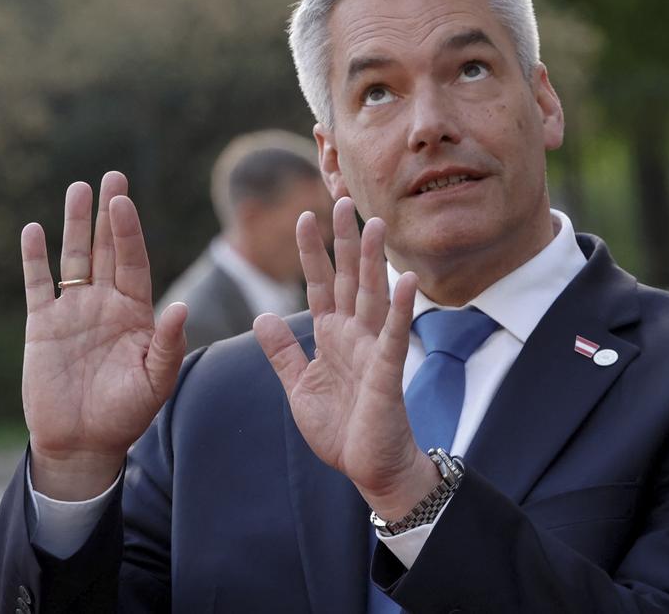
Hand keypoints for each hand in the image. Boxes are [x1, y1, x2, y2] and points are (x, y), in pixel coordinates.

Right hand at [22, 172, 186, 499]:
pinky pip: (38, 285)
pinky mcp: (43, 326)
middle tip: (112, 175)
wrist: (85, 442)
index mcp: (138, 312)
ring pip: (74, 258)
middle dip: (108, 213)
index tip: (124, 201)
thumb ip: (168, 342)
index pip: (134, 261)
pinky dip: (35, 258)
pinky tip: (34, 230)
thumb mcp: (157, 379)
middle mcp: (106, 304)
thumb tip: (179, 307)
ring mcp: (74, 312)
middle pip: (106, 249)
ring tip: (78, 188)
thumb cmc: (128, 413)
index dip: (128, 232)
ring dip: (74, 224)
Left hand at [254, 198, 438, 520]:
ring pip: (374, 296)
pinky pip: (396, 334)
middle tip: (342, 199)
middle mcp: (355, 335)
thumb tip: (261, 316)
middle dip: (344, 241)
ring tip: (375, 224)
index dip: (312, 252)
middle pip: (350, 279)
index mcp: (331, 337)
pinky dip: (401, 308)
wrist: (370, 468)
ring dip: (375, 260)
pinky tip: (407, 280)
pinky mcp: (389, 371)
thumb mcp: (299, 389)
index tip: (305, 217)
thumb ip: (282, 353)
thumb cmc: (341, 430)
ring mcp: (374, 350)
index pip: (320, 285)